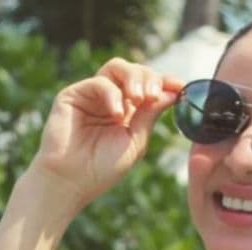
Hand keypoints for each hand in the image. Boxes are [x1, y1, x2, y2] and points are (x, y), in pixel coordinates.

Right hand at [30, 57, 183, 206]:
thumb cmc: (103, 167)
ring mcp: (93, 95)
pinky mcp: (74, 95)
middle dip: (151, 79)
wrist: (71, 181)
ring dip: (134, 78)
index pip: (150, 85)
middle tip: (153, 96)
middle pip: (137, 71)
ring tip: (140, 99)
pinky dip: (112, 94)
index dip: (166, 81)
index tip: (180, 86)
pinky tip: (116, 114)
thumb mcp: (136, 140)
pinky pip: (98, 82)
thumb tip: (174, 92)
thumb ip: (151, 114)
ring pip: (118, 67)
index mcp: (130, 110)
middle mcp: (113, 98)